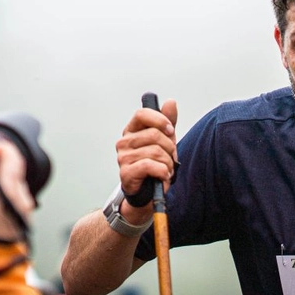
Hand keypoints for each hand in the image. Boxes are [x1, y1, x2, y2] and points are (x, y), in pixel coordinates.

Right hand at [115, 99, 178, 221]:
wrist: (148, 192)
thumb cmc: (155, 163)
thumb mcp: (165, 140)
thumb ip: (168, 122)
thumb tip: (170, 102)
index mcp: (132, 130)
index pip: (141, 114)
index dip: (159, 120)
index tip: (170, 131)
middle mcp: (124, 142)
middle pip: (154, 134)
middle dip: (170, 147)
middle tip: (170, 157)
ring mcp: (123, 157)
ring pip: (155, 151)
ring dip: (168, 163)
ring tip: (166, 169)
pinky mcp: (126, 172)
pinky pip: (150, 165)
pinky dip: (163, 172)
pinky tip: (163, 176)